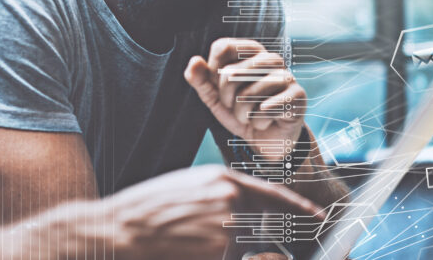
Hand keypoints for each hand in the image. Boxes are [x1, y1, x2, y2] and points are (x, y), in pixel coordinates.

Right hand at [14, 165, 324, 259]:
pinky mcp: (218, 252)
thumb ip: (220, 196)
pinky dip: (212, 257)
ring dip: (223, 252)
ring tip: (186, 243)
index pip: (274, 195)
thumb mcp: (186, 189)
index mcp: (223, 180)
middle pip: (262, 230)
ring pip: (242, 250)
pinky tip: (184, 250)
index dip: (298, 209)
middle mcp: (230, 201)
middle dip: (253, 243)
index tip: (317, 218)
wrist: (116, 231)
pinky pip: (228, 259)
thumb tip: (243, 210)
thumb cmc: (145, 210)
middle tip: (217, 243)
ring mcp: (225, 230)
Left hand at [185, 38, 306, 160]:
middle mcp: (271, 59)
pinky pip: (265, 109)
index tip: (221, 87)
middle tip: (238, 107)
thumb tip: (194, 61)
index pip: (223, 47)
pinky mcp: (298, 95)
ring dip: (243, 115)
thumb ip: (201, 80)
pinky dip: (259, 122)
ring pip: (247, 95)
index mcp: (251, 52)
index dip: (214, 72)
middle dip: (226, 100)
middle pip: (230, 74)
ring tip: (252, 116)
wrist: (269, 139)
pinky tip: (267, 121)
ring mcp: (287, 76)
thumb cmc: (244, 112)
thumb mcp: (216, 98)